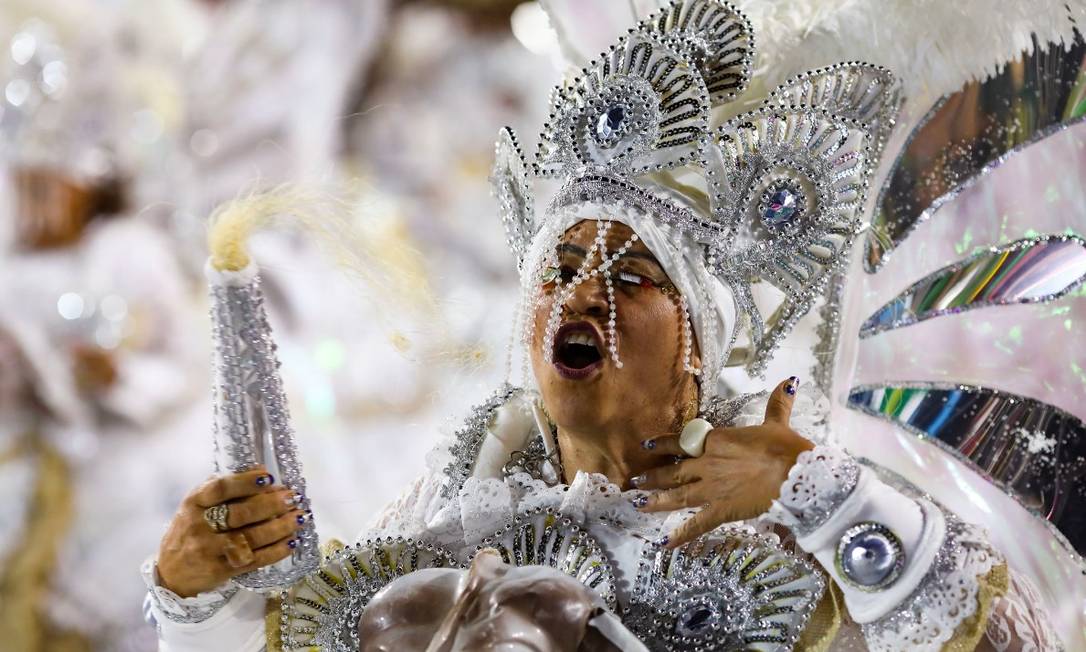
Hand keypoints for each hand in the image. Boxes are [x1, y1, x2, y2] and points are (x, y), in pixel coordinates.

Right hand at [156, 466, 306, 596]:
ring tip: (300, 518)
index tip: (269, 477)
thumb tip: (261, 470)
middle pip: (241, 514)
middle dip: (271, 505)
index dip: (246, 482)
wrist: (172, 572)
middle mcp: (200, 525)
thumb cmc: (191, 529)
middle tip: (292, 498)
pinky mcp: (221, 570)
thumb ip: (224, 488)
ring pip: (251, 537)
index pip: (221, 488)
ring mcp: (210, 550)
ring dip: (280, 527)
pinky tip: (292, 541)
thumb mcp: (198, 504)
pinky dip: (276, 551)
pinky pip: (254, 559)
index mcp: (195, 502)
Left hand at [633, 377, 813, 547]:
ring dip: (656, 500)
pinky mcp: (720, 510)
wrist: (794, 472)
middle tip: (633, 482)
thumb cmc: (786, 447)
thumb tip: (789, 383)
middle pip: (673, 471)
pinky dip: (680, 534)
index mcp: (717, 441)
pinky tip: (664, 543)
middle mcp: (707, 464)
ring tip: (638, 504)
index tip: (646, 446)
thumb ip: (777, 405)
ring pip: (676, 495)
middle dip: (653, 477)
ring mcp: (711, 488)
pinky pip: (696, 524)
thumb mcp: (778, 423)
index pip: (682, 441)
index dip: (662, 444)